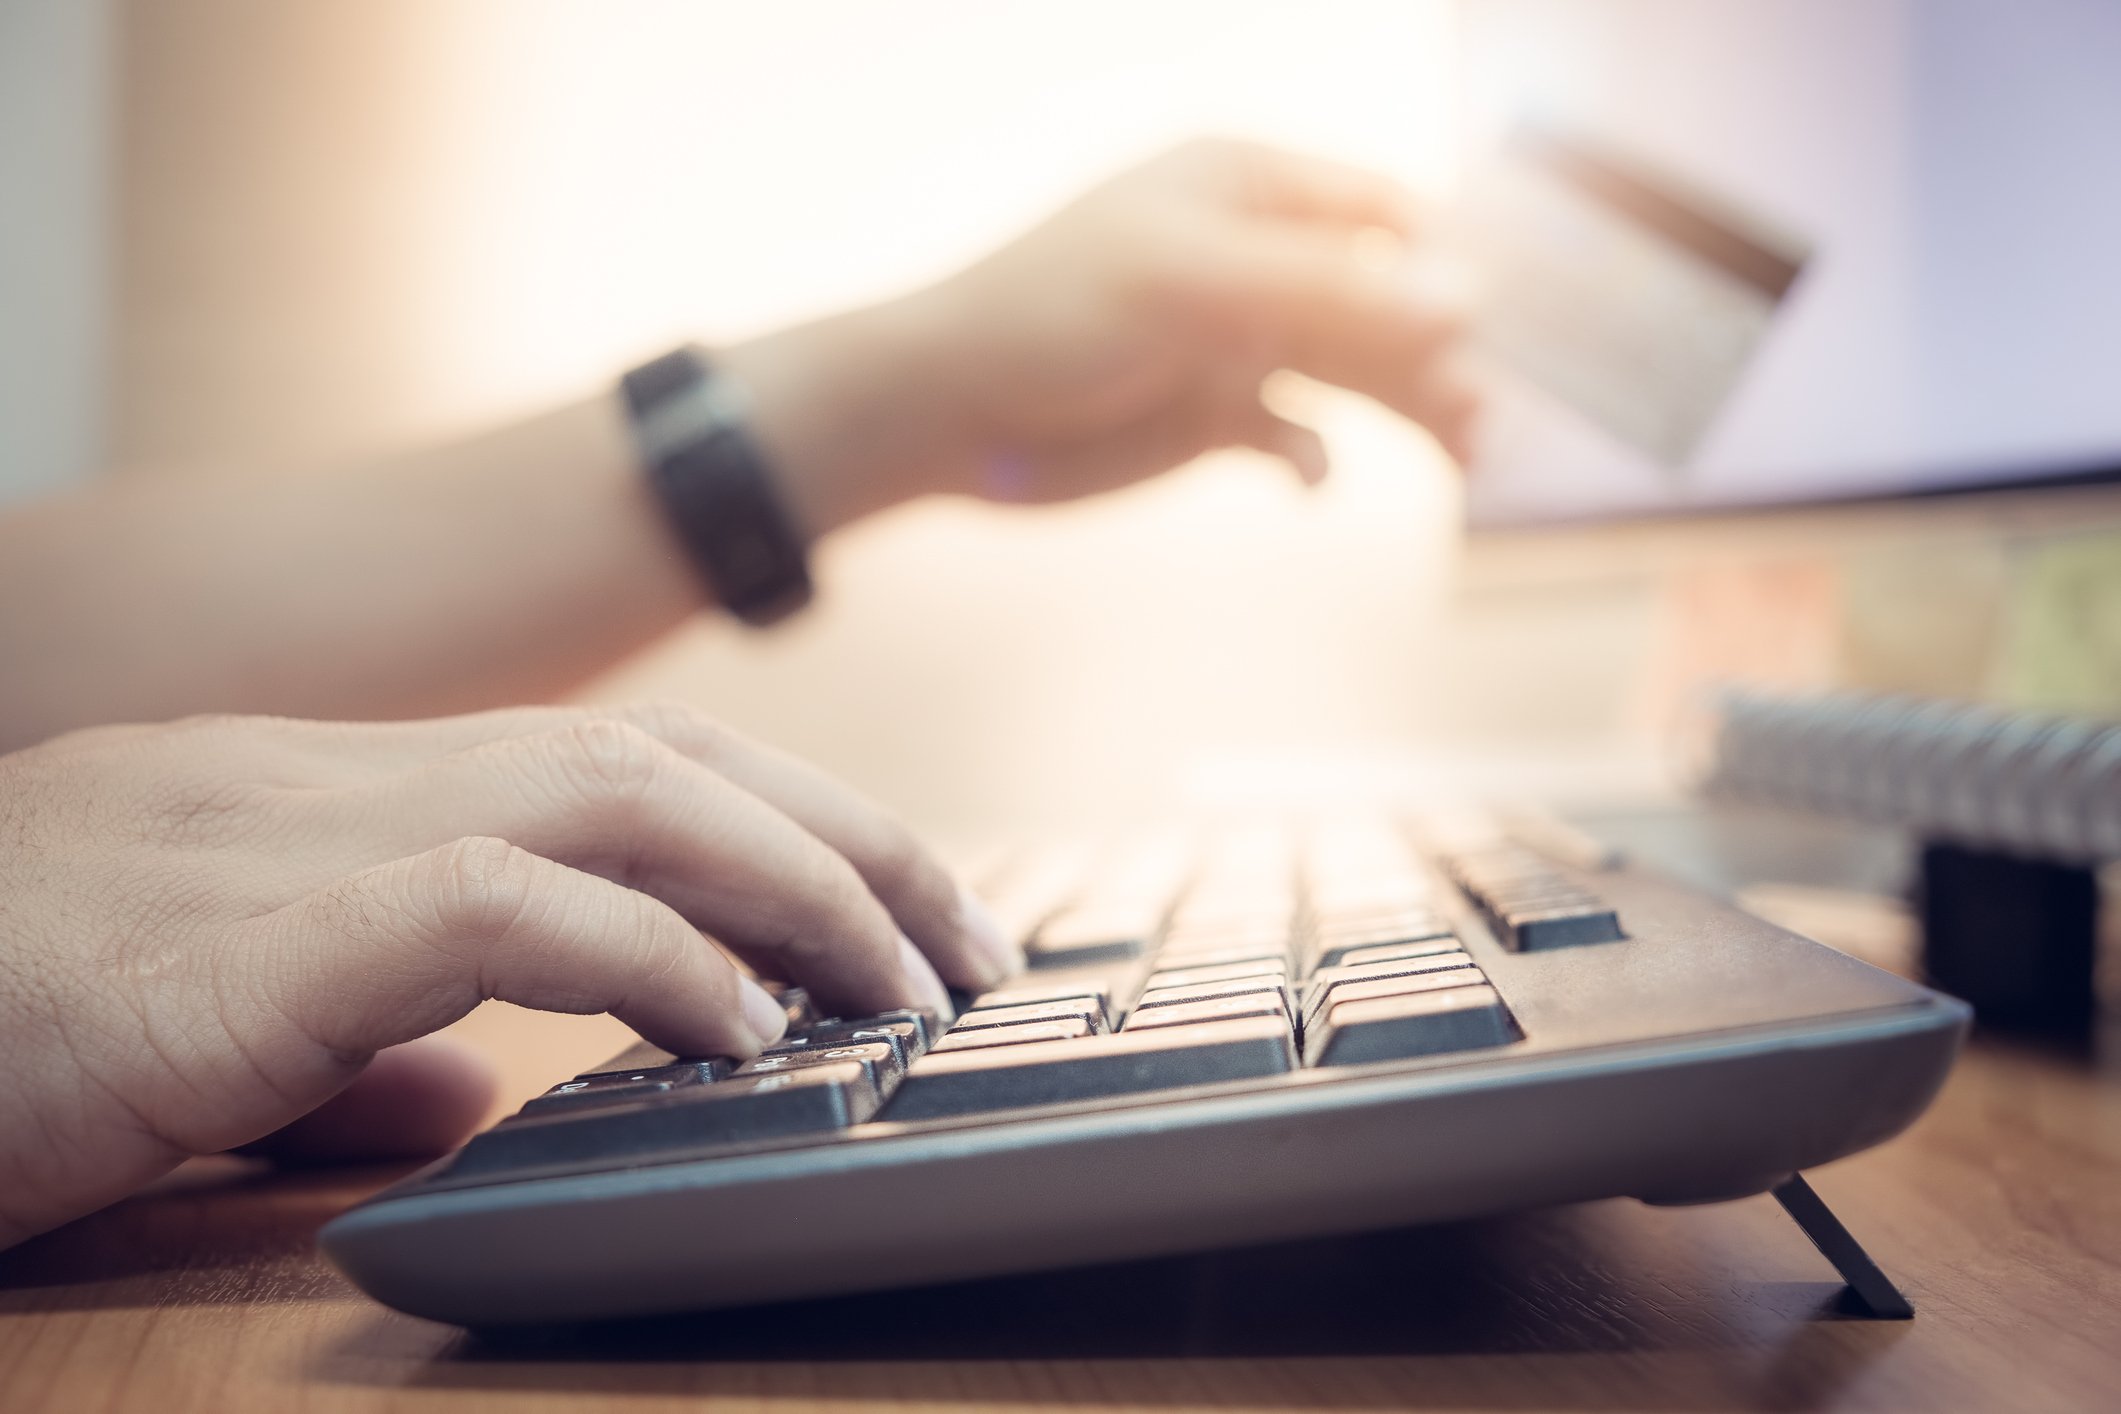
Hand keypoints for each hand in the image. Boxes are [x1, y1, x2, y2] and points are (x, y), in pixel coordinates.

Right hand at [0, 705, 1015, 1248]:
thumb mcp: (197, 1027)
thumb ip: (357, 1044)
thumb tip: (486, 1092)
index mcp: (326, 789)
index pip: (615, 762)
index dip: (782, 824)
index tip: (894, 911)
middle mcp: (325, 774)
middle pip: (659, 755)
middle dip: (841, 838)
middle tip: (970, 942)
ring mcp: (278, 837)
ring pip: (614, 796)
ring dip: (793, 882)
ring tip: (912, 978)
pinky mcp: (233, 943)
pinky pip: (496, 906)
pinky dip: (647, 953)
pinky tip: (743, 1023)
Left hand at [723, 138, 1475, 533]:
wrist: (943, 416)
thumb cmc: (1051, 313)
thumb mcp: (1194, 284)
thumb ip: (1330, 291)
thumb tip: (1472, 300)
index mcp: (1248, 187)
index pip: (1383, 211)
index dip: (1446, 265)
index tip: (1506, 327)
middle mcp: (1255, 259)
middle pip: (1384, 303)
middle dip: (1438, 355)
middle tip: (1490, 416)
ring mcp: (1238, 341)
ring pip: (1355, 376)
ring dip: (1407, 412)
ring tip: (1466, 454)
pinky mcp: (1216, 419)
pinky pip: (1298, 439)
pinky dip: (1314, 461)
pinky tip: (1306, 479)